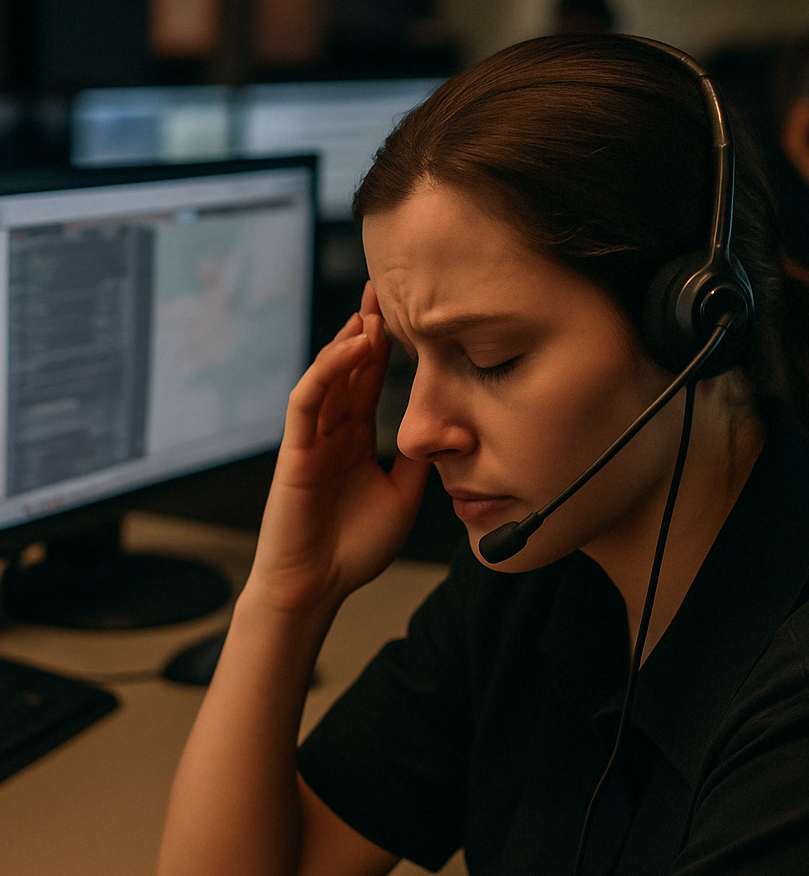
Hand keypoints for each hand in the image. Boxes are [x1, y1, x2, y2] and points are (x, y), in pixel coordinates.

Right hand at [243, 282, 429, 621]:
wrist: (317, 588)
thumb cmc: (354, 548)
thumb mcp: (403, 496)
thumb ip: (416, 460)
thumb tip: (447, 431)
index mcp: (354, 439)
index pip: (370, 379)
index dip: (388, 345)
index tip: (409, 312)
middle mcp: (332, 431)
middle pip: (348, 366)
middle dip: (367, 327)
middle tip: (389, 288)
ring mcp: (311, 438)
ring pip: (328, 374)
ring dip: (349, 341)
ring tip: (375, 311)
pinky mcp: (294, 451)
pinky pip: (307, 399)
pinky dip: (328, 369)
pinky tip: (350, 347)